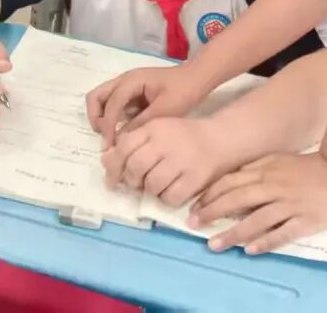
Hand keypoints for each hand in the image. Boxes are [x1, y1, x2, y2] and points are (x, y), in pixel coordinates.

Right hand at [86, 64, 208, 146]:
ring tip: (113, 136)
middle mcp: (124, 81)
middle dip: (96, 118)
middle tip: (105, 137)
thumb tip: (121, 139)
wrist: (198, 78)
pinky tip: (127, 130)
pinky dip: (115, 117)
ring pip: (104, 100)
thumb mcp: (165, 110)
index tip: (109, 146)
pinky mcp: (133, 93)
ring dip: (104, 117)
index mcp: (131, 81)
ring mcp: (128, 86)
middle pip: (96, 96)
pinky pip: (116, 104)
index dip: (108, 126)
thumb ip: (141, 123)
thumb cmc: (184, 91)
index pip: (111, 104)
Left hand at [101, 117, 230, 206]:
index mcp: (155, 127)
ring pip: (152, 185)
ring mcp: (182, 160)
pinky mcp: (195, 178)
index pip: (125, 146)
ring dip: (150, 190)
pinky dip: (166, 198)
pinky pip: (170, 197)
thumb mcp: (157, 131)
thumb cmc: (183, 137)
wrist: (221, 139)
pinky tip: (171, 190)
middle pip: (136, 168)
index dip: (114, 165)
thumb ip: (131, 142)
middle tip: (137, 183)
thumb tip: (105, 161)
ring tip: (157, 184)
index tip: (111, 178)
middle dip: (131, 180)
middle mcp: (167, 142)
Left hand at [190, 152, 326, 255]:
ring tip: (215, 245)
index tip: (194, 207)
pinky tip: (250, 250)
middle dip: (213, 213)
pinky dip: (265, 242)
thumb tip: (229, 180)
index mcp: (265, 171)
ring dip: (233, 233)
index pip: (231, 182)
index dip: (211, 195)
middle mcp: (274, 187)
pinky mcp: (304, 221)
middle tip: (194, 225)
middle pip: (238, 200)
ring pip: (256, 220)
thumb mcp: (276, 159)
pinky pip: (282, 233)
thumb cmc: (305, 167)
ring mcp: (289, 205)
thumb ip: (254, 168)